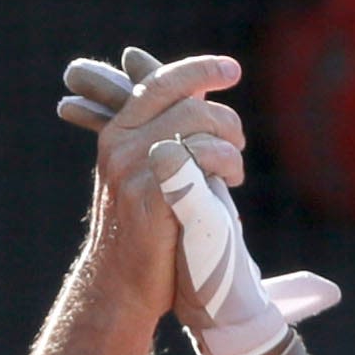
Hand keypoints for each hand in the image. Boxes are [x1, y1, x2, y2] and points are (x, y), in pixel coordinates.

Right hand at [63, 44, 337, 354]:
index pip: (160, 83)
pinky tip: (229, 182)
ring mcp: (135, 168)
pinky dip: (226, 164)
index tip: (231, 70)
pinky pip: (202, 156)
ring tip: (233, 171)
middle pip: (188, 102)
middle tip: (238, 141)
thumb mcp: (146, 175)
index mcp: (117, 134)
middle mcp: (120, 144)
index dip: (199, 69)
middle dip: (225, 118)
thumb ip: (165, 136)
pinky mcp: (154, 194)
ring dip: (230, 146)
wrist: (120, 284)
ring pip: (199, 125)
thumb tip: (201, 96)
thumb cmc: (143, 232)